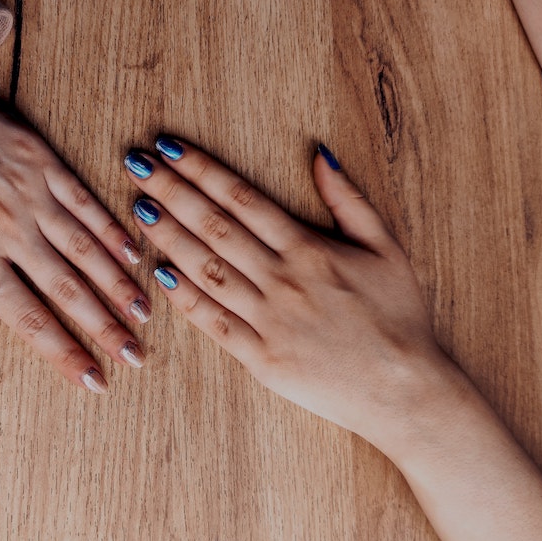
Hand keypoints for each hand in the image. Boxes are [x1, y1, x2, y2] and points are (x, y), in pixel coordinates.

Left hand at [0, 52, 148, 391]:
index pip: (27, 318)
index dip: (64, 353)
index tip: (94, 380)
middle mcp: (7, 230)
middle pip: (68, 289)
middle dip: (107, 328)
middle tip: (136, 355)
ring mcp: (28, 191)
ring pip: (85, 249)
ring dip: (118, 284)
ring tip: (145, 312)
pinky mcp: (37, 157)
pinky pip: (83, 199)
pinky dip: (110, 228)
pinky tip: (132, 250)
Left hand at [124, 138, 467, 447]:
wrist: (405, 391)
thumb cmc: (400, 317)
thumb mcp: (387, 248)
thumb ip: (349, 200)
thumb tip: (320, 154)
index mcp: (309, 248)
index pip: (242, 199)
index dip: (202, 171)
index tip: (170, 149)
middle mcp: (282, 279)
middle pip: (214, 227)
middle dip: (170, 191)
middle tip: (136, 164)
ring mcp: (268, 320)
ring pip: (207, 270)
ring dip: (168, 236)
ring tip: (136, 208)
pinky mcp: (260, 358)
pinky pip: (214, 322)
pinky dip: (184, 298)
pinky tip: (157, 273)